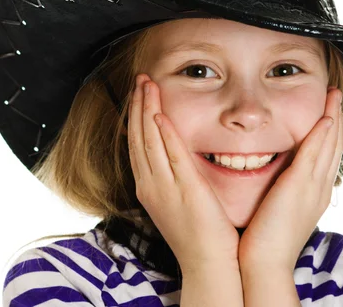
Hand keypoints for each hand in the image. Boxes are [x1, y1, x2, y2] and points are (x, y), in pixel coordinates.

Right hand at [128, 73, 240, 273]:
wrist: (207, 262)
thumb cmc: (198, 233)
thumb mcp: (177, 201)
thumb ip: (173, 177)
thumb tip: (176, 157)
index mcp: (149, 187)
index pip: (137, 144)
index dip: (136, 117)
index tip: (138, 94)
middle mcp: (151, 185)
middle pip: (138, 137)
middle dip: (137, 106)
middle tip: (139, 79)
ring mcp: (165, 187)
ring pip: (149, 141)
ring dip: (147, 110)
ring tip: (146, 84)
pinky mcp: (186, 189)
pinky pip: (172, 156)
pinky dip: (163, 134)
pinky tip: (161, 114)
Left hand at [238, 87, 342, 271]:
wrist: (265, 263)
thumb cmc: (267, 239)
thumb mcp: (281, 209)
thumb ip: (285, 190)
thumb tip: (280, 177)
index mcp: (316, 193)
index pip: (327, 154)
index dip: (331, 130)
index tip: (329, 110)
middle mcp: (320, 187)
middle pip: (334, 145)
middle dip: (336, 118)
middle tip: (336, 94)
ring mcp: (312, 186)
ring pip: (328, 145)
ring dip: (332, 117)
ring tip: (333, 95)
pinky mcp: (299, 186)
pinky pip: (314, 154)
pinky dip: (321, 135)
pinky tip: (325, 118)